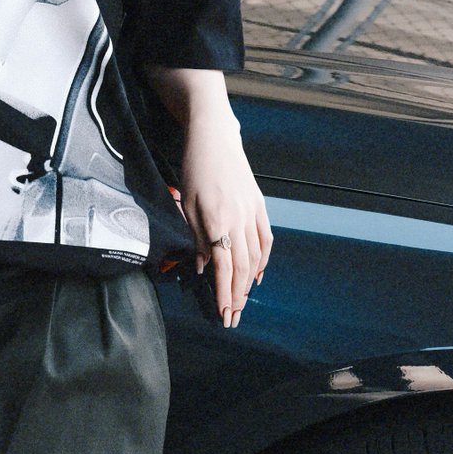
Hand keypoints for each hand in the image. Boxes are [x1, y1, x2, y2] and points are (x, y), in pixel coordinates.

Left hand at [178, 111, 271, 328]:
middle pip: (241, 267)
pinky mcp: (259, 205)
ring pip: (255, 256)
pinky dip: (263, 259)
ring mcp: (252, 212)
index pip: (223, 267)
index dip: (223, 294)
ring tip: (243, 301)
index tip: (223, 314)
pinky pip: (265, 238)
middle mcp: (239, 220)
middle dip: (237, 296)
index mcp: (218, 221)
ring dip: (249, 283)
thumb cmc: (194, 168)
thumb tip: (204, 267)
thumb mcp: (187, 203)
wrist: (214, 137)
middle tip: (233, 317)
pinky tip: (257, 273)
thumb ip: (198, 237)